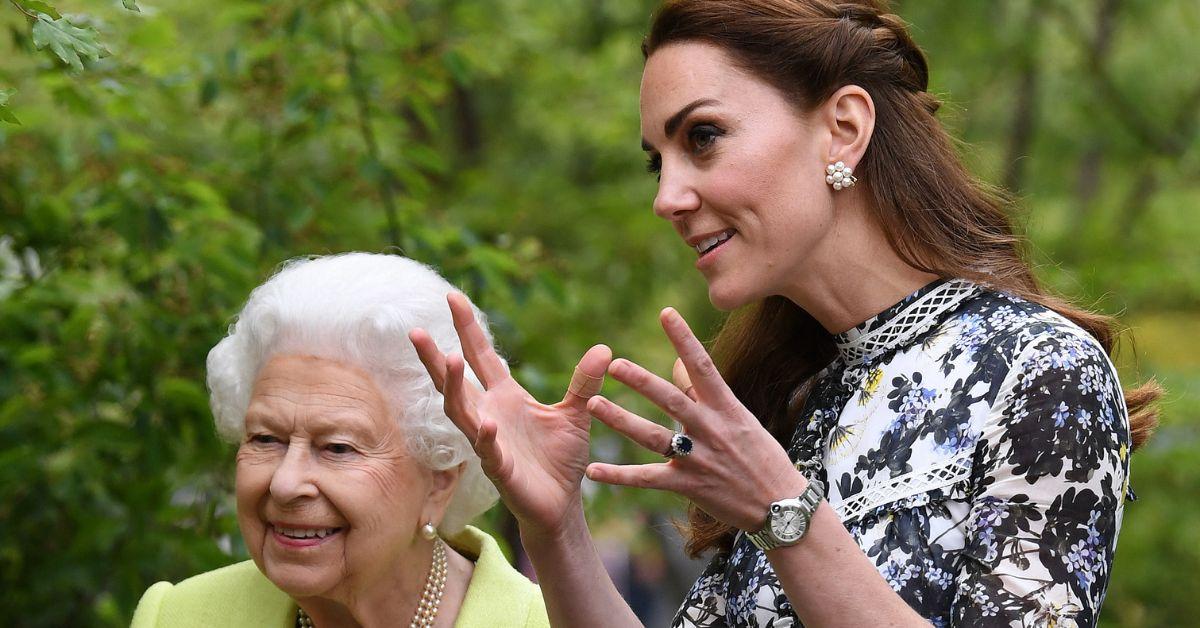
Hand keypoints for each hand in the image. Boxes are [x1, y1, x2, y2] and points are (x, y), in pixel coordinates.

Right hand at [409, 292, 611, 535]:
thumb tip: (603, 348)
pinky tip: (486, 422)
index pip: (481, 356)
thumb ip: (585, 382)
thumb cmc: (561, 460)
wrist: (562, 505)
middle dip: (435, 357)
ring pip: (460, 412)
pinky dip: (484, 437)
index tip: (453, 296)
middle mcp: (490, 414)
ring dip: (453, 388)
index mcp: (506, 397)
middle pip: (455, 381)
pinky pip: (487, 451)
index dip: (467, 328)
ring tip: (449, 360)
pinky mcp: (500, 470)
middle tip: (416, 330)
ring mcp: (490, 442)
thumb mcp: (577, 414)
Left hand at [585, 307, 806, 530]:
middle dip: (642, 381)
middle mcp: (711, 429)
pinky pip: (648, 479)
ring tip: (593, 405)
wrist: (781, 505)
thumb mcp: (739, 417)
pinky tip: (593, 472)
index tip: (666, 313)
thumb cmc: (760, 456)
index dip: (684, 338)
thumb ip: (704, 391)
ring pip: (653, 437)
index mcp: (727, 408)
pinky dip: (619, 477)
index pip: (703, 365)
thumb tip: (677, 361)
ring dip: (621, 420)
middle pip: (671, 400)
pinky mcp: (689, 485)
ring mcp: (699, 459)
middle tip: (614, 364)